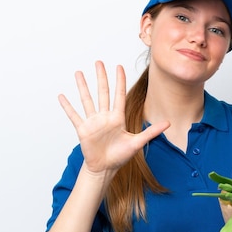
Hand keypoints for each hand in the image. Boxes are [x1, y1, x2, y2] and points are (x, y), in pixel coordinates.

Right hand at [58, 61, 169, 175]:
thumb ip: (152, 132)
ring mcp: (93, 122)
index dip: (119, 81)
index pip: (119, 95)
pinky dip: (68, 106)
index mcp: (117, 118)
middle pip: (102, 92)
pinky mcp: (83, 130)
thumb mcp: (137, 142)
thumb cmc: (120, 156)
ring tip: (79, 73)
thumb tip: (169, 123)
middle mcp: (104, 117)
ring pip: (87, 100)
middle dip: (101, 77)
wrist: (105, 168)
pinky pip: (74, 115)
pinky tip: (62, 96)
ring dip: (83, 87)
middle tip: (98, 62)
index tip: (118, 66)